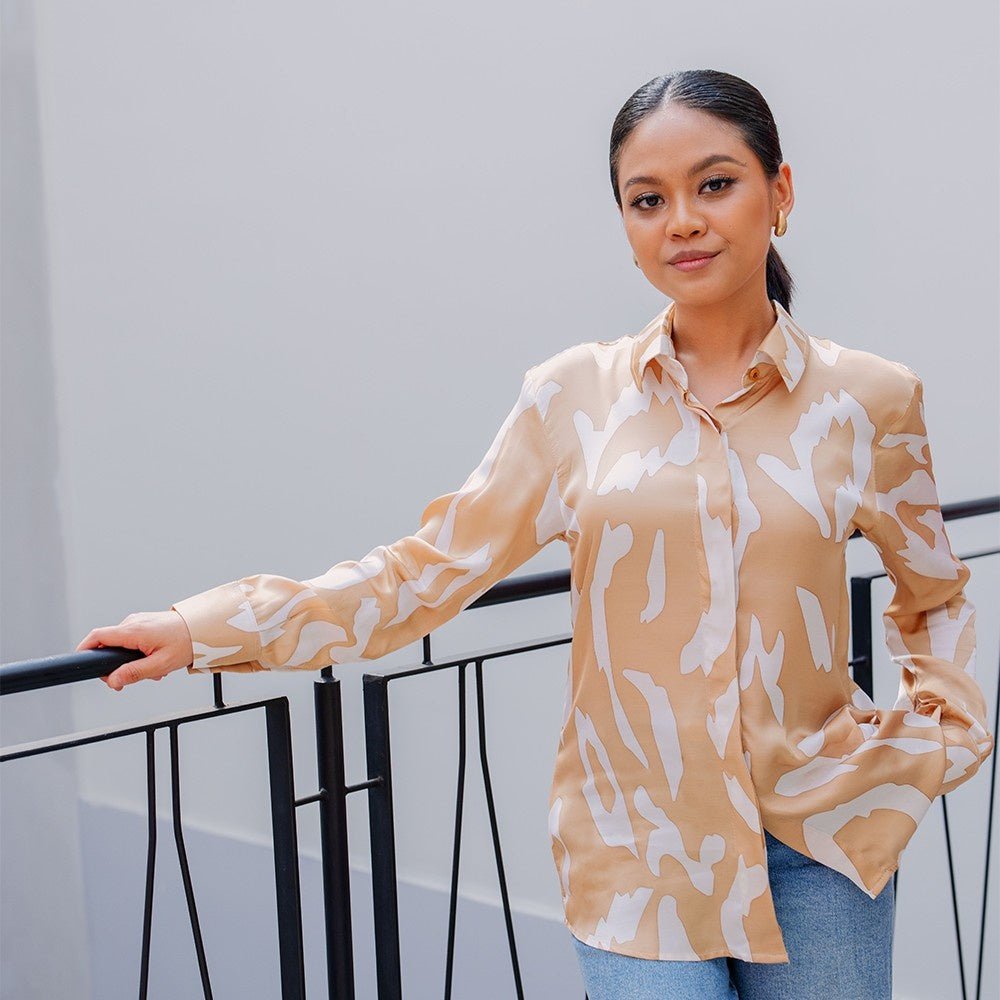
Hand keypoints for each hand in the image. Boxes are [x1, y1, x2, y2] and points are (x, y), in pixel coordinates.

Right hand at [76, 611, 194, 690]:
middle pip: (108, 645)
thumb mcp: (160, 664)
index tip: (81, 663)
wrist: (204, 629)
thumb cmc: (186, 643)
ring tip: (155, 670)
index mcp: (133, 630)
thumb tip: (112, 680)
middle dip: (116, 665)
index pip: (98, 636)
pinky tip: (156, 661)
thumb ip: (134, 673)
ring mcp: (139, 621)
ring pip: (122, 645)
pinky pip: (132, 640)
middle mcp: (133, 622)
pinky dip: (139, 653)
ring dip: (132, 662)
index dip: (84, 649)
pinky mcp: (145, 623)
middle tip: (132, 679)